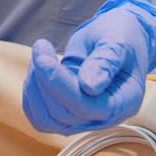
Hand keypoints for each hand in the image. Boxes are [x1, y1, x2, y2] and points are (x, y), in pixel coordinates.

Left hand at [23, 0, 155, 134]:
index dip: (59, 85)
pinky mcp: (67, 115)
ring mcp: (85, 119)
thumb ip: (105, 62)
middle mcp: (105, 117)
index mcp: (124, 101)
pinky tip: (37, 70)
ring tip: (41, 56)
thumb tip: (89, 87)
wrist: (116, 38)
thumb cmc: (120, 35)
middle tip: (41, 46)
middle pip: (63, 114)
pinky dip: (31, 94)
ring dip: (34, 88)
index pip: (86, 107)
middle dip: (44, 80)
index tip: (42, 57)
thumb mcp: (116, 41)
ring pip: (47, 120)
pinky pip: (40, 117)